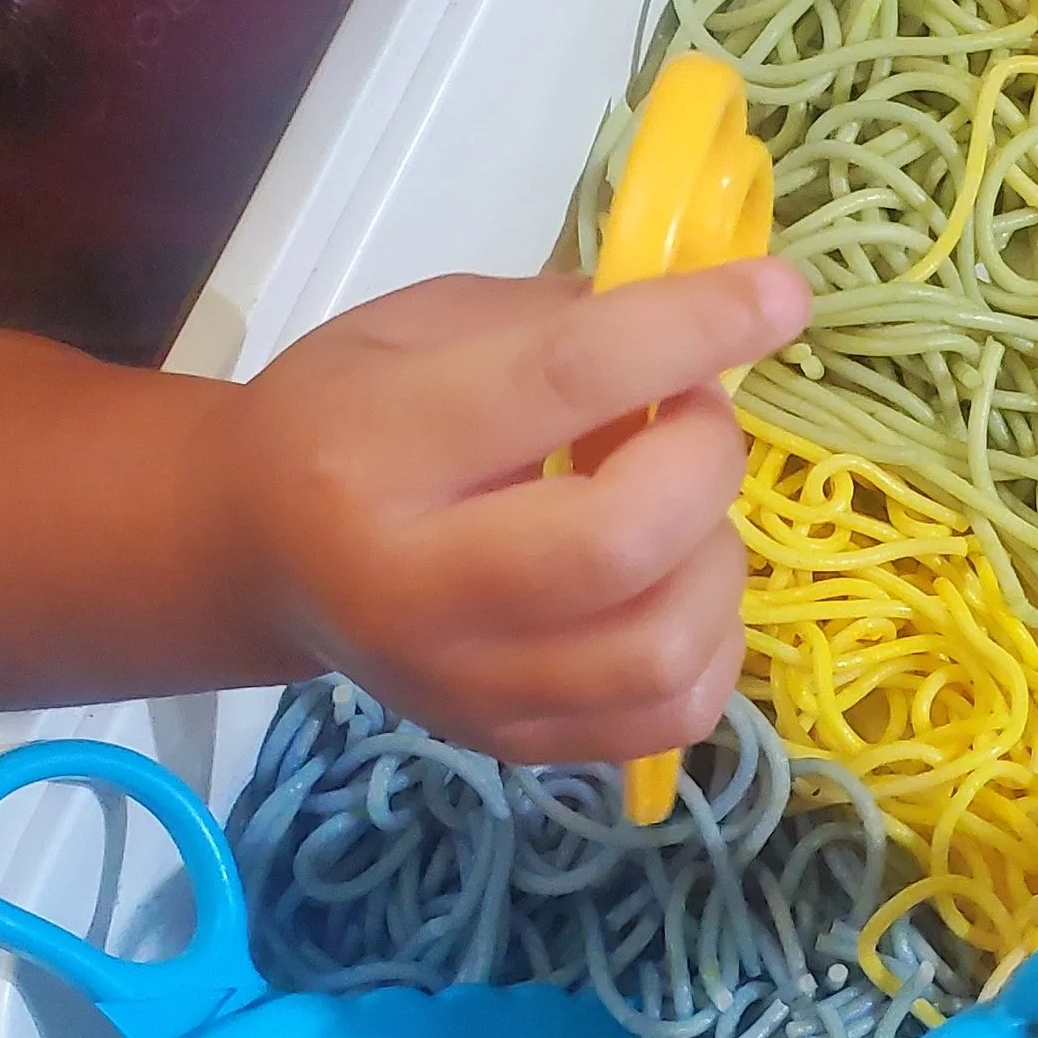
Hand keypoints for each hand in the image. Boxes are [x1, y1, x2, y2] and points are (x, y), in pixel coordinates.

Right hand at [213, 260, 809, 764]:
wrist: (259, 551)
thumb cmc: (351, 412)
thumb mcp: (427, 324)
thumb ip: (564, 317)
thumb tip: (715, 312)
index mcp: (374, 448)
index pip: (564, 380)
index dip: (692, 329)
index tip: (777, 294)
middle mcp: (412, 587)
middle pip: (622, 539)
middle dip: (702, 458)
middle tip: (688, 417)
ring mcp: (465, 685)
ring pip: (663, 644)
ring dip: (714, 554)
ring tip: (673, 505)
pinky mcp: (511, 742)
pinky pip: (672, 711)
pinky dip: (709, 636)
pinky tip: (673, 581)